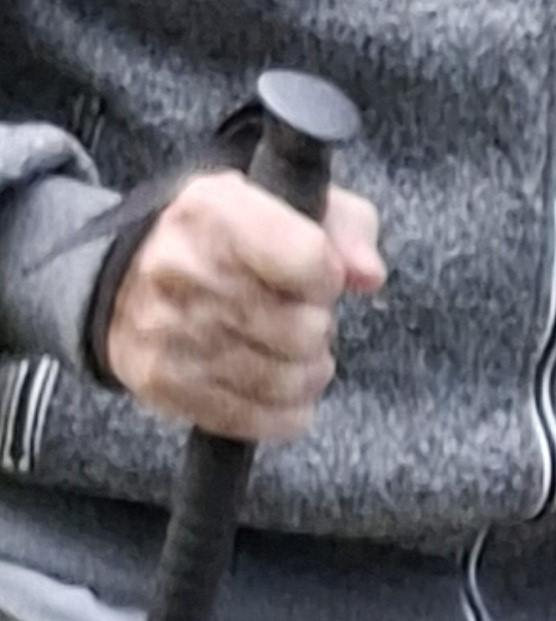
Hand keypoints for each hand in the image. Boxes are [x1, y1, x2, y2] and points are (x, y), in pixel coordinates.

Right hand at [101, 161, 382, 438]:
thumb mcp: (286, 202)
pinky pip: (258, 418)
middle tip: (298, 316)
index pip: (310, 261)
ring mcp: (167, 332)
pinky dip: (285, 410)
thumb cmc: (225, 238)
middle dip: (317, 326)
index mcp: (212, 212)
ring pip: (286, 379)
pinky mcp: (163, 383)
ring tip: (291, 350)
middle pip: (303, 329)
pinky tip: (278, 384)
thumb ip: (345, 228)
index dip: (328, 276)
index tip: (315, 276)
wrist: (124, 275)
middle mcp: (181, 270)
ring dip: (306, 370)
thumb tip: (367, 276)